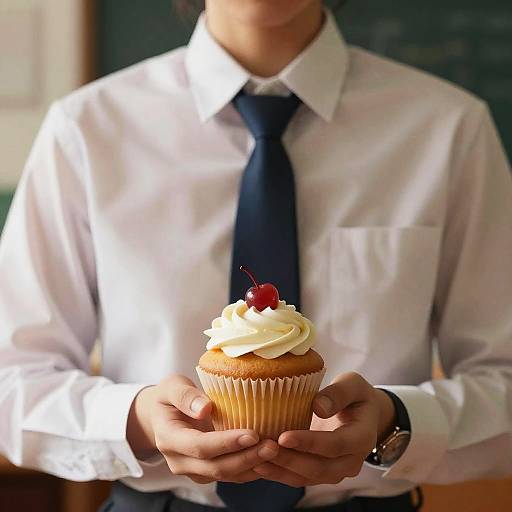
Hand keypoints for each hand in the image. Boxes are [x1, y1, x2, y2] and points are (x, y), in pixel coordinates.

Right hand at [127, 375, 278, 483]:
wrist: (160, 416)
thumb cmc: (169, 396)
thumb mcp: (172, 386)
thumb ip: (186, 395)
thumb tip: (204, 408)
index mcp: (169, 438)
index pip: (199, 446)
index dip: (226, 443)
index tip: (252, 434)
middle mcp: (179, 461)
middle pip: (216, 467)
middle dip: (246, 458)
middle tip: (272, 446)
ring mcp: (193, 471)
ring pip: (226, 476)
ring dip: (252, 466)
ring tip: (276, 451)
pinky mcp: (206, 473)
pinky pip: (231, 476)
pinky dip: (251, 469)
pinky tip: (269, 458)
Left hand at [253, 372, 394, 486]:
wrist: (363, 414)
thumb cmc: (356, 395)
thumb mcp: (352, 384)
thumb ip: (338, 393)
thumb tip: (318, 407)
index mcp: (362, 438)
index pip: (335, 445)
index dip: (309, 443)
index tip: (284, 436)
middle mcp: (351, 461)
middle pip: (320, 467)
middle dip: (290, 460)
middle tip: (264, 448)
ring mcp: (336, 471)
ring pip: (307, 477)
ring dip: (281, 470)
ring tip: (256, 458)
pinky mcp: (321, 474)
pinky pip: (300, 478)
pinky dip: (280, 473)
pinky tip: (259, 465)